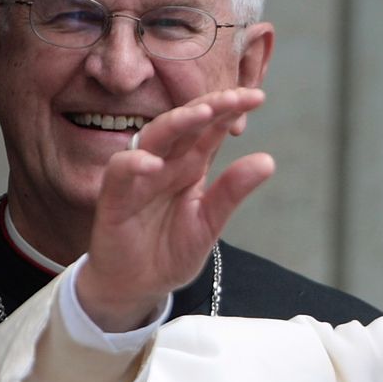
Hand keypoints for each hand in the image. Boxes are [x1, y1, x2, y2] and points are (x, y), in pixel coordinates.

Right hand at [77, 88, 274, 330]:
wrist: (137, 285)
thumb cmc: (170, 250)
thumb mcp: (210, 222)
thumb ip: (232, 192)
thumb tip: (268, 160)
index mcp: (189, 166)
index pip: (210, 129)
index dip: (229, 110)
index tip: (257, 96)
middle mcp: (164, 164)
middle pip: (185, 124)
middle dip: (210, 106)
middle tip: (237, 96)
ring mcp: (138, 178)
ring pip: (153, 137)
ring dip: (176, 122)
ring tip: (203, 112)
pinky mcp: (114, 198)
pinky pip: (120, 172)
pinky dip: (134, 164)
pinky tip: (153, 162)